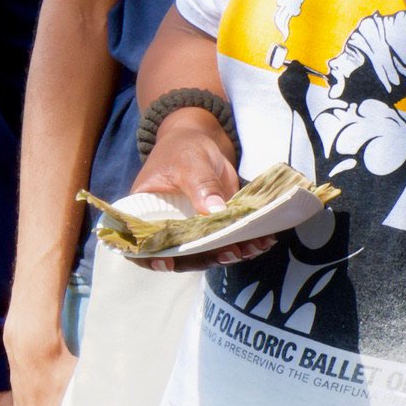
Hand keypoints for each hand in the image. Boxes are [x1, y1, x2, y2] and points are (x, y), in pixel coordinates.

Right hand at [128, 116, 272, 273]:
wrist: (202, 142)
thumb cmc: (183, 149)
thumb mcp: (189, 163)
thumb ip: (200, 186)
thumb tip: (216, 214)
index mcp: (147, 213)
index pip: (142, 243)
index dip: (151, 258)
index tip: (168, 262)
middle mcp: (167, 228)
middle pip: (180, 255)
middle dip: (206, 258)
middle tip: (231, 252)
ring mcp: (191, 230)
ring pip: (206, 253)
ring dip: (230, 253)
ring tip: (254, 247)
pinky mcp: (213, 228)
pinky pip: (225, 242)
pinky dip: (244, 244)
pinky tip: (262, 241)